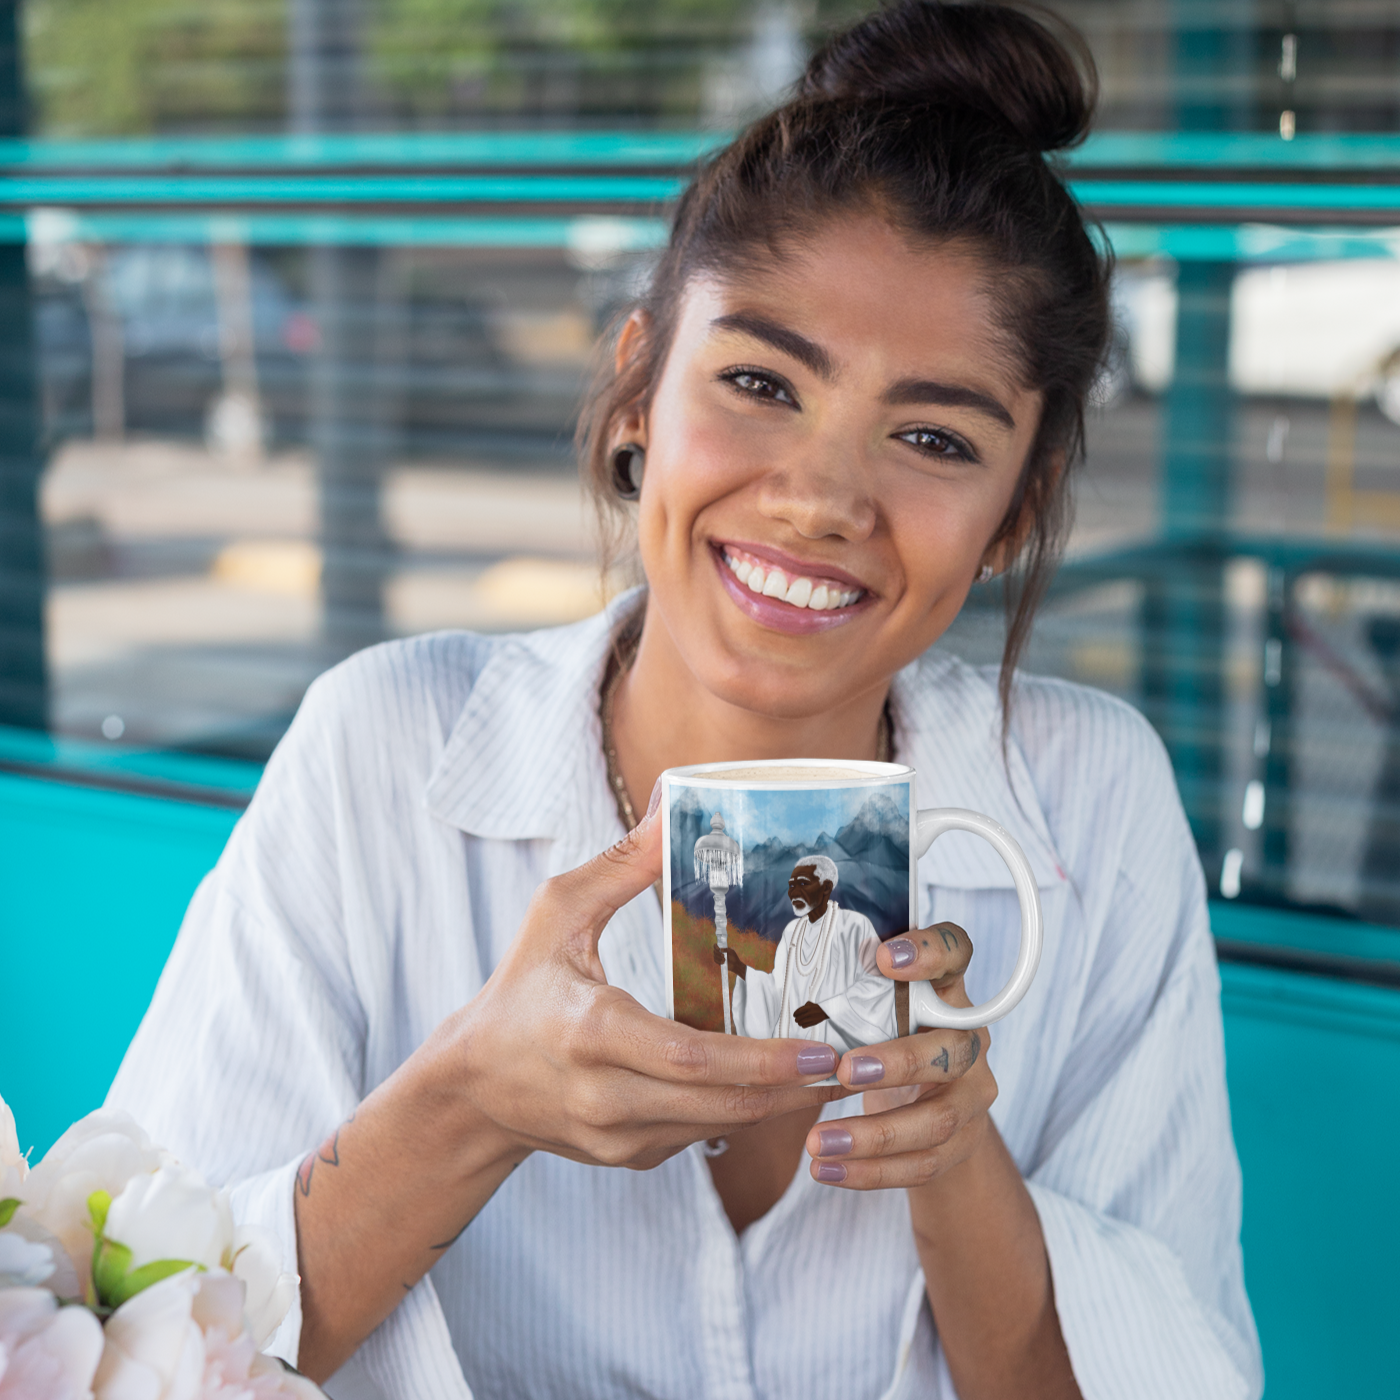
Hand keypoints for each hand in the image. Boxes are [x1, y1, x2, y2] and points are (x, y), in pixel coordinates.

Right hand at [438, 806, 843, 1173]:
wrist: (473, 1086)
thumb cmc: (520, 988)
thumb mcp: (556, 914)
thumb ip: (622, 866)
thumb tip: (673, 808)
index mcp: (591, 1032)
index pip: (691, 1058)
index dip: (762, 1060)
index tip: (819, 1048)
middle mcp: (605, 1095)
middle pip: (720, 1102)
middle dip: (793, 1087)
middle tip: (852, 1062)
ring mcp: (617, 1136)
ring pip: (717, 1125)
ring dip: (777, 1103)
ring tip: (831, 1072)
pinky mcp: (626, 1156)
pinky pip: (698, 1135)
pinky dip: (739, 1110)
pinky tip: (775, 1085)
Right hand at [712, 945, 746, 978]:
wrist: (735, 964)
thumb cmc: (734, 957)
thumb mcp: (731, 951)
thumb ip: (726, 949)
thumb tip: (720, 949)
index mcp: (722, 948)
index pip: (715, 946)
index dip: (715, 946)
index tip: (719, 949)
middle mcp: (719, 952)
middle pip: (714, 951)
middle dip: (718, 953)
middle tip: (723, 955)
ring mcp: (718, 957)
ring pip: (715, 956)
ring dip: (719, 958)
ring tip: (725, 960)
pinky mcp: (718, 962)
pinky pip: (715, 960)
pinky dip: (719, 961)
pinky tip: (723, 962)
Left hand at [792, 1001, 827, 1027]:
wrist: (825, 1012)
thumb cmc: (817, 1008)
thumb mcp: (811, 1004)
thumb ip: (804, 1005)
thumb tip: (799, 1010)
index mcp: (808, 1007)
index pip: (798, 1011)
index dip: (795, 1014)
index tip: (794, 1015)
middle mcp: (809, 1013)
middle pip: (799, 1018)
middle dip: (796, 1019)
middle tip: (796, 1020)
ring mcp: (811, 1018)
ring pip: (801, 1022)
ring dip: (799, 1023)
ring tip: (799, 1023)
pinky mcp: (813, 1023)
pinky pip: (805, 1026)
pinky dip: (803, 1026)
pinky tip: (803, 1025)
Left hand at [804, 922, 993, 1189]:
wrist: (932, 1100)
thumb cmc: (886, 1032)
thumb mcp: (875, 1003)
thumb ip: (851, 986)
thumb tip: (779, 969)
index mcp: (946, 988)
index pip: (955, 951)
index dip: (929, 951)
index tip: (884, 956)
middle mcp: (969, 1038)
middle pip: (953, 1050)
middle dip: (899, 1063)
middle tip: (844, 1070)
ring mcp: (972, 1093)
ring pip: (936, 1120)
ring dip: (873, 1136)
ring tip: (817, 1142)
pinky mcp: (962, 1142)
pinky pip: (922, 1164)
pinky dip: (871, 1173)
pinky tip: (826, 1171)